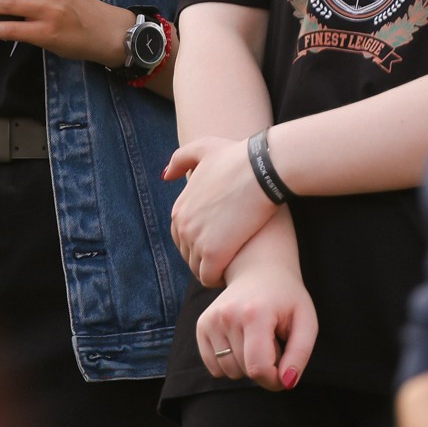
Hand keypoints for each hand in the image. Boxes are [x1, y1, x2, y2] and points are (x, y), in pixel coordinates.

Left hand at [165, 135, 279, 286]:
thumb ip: (179, 159)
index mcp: (179, 208)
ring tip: (233, 265)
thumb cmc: (237, 156)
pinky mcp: (214, 254)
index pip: (181, 237)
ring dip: (213, 269)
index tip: (219, 241)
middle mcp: (182, 226)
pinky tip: (235, 271)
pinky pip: (209, 277)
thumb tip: (165, 176)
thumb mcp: (202, 148)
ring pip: (198, 268)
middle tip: (228, 255)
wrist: (261, 169)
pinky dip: (219, 278)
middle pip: (188, 255)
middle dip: (205, 257)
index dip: (199, 242)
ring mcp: (196, 240)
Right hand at [194, 255, 317, 391]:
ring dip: (247, 365)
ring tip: (257, 340)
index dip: (275, 380)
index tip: (285, 371)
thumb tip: (286, 382)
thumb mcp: (306, 322)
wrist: (259, 270)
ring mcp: (211, 320)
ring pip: (229, 372)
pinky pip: (214, 367)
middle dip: (264, 368)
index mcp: (255, 314)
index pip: (259, 368)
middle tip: (273, 342)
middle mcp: (227, 315)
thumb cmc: (287, 298)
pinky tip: (241, 342)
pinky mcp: (201, 325)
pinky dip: (229, 363)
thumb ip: (300, 354)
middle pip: (245, 371)